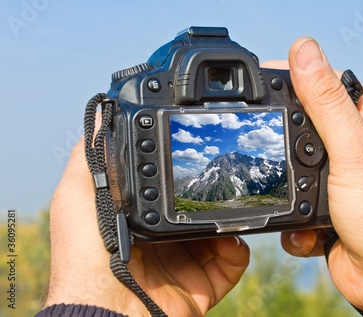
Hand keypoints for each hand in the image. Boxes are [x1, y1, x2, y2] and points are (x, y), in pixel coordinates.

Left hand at [45, 136, 249, 315]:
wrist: (109, 312)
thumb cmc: (86, 255)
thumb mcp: (78, 196)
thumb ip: (89, 155)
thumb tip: (101, 113)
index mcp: (138, 218)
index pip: (167, 188)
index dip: (180, 172)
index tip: (192, 154)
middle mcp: (162, 240)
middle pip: (197, 207)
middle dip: (212, 194)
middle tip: (223, 180)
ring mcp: (184, 263)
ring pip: (220, 232)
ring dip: (230, 220)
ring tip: (230, 212)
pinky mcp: (202, 285)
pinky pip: (232, 262)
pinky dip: (238, 250)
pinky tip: (231, 241)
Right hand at [273, 38, 362, 315]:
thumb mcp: (353, 148)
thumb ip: (326, 102)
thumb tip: (304, 51)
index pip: (336, 86)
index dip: (305, 75)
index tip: (272, 70)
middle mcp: (359, 153)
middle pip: (311, 128)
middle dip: (289, 140)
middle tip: (272, 143)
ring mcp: (343, 184)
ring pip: (299, 171)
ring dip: (291, 186)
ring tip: (301, 199)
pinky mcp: (329, 213)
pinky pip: (298, 206)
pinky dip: (296, 220)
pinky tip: (309, 229)